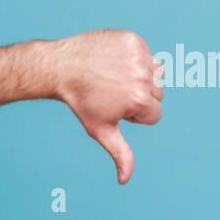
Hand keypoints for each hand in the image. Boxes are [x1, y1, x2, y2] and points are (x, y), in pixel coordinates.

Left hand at [49, 29, 163, 184]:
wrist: (61, 68)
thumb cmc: (82, 102)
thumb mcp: (101, 130)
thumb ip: (120, 153)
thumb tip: (124, 180)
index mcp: (142, 101)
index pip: (154, 115)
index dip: (133, 115)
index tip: (113, 107)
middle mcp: (145, 77)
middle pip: (158, 94)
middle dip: (138, 96)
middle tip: (110, 91)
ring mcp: (140, 56)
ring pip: (155, 73)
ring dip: (138, 76)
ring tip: (112, 77)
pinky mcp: (134, 39)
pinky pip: (144, 53)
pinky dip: (131, 57)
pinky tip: (111, 61)